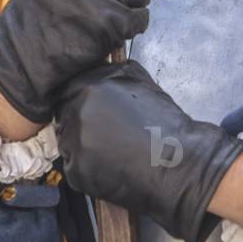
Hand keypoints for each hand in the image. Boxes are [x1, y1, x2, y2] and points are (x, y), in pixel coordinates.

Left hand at [55, 60, 242, 241]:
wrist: (176, 161)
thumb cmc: (162, 121)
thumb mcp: (139, 81)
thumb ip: (111, 72)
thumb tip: (98, 69)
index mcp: (90, 87)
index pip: (67, 91)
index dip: (78, 100)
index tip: (89, 110)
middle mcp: (77, 112)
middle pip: (65, 116)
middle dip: (79, 122)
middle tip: (102, 133)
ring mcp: (74, 143)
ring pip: (68, 143)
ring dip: (82, 145)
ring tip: (110, 151)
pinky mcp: (77, 172)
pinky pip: (75, 167)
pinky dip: (88, 168)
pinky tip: (110, 166)